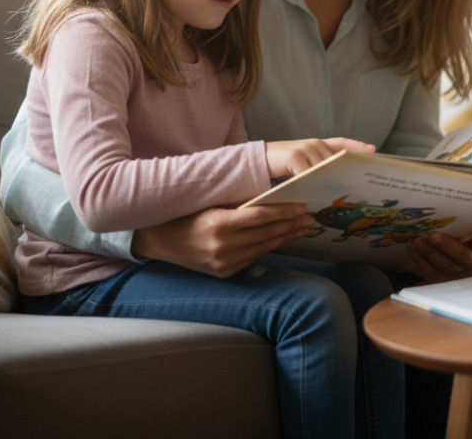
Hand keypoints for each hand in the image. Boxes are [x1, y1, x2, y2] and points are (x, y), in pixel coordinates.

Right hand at [131, 203, 315, 277]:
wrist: (160, 240)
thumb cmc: (187, 215)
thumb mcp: (211, 204)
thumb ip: (238, 205)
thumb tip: (273, 198)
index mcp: (218, 224)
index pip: (260, 217)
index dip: (284, 212)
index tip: (302, 206)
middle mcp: (222, 246)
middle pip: (266, 234)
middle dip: (291, 225)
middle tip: (311, 217)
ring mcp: (223, 262)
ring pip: (263, 247)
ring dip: (286, 237)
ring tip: (303, 227)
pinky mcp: (224, 273)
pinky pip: (253, 258)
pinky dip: (270, 247)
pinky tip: (283, 238)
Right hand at [265, 137, 374, 179]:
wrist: (262, 159)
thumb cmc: (286, 163)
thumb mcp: (305, 162)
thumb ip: (320, 165)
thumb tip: (338, 179)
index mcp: (319, 144)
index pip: (342, 142)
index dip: (357, 145)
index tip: (372, 149)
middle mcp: (314, 143)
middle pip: (334, 159)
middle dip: (344, 171)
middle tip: (356, 183)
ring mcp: (304, 149)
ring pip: (323, 167)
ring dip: (330, 179)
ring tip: (340, 190)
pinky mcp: (293, 157)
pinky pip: (307, 173)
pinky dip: (312, 182)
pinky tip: (317, 191)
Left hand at [407, 230, 471, 282]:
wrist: (440, 255)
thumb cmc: (449, 238)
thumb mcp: (454, 232)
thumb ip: (453, 225)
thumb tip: (440, 211)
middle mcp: (468, 262)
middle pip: (461, 255)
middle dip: (446, 245)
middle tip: (432, 235)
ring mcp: (455, 273)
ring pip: (444, 266)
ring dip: (429, 253)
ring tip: (417, 241)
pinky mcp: (440, 280)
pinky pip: (430, 273)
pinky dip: (420, 261)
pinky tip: (413, 250)